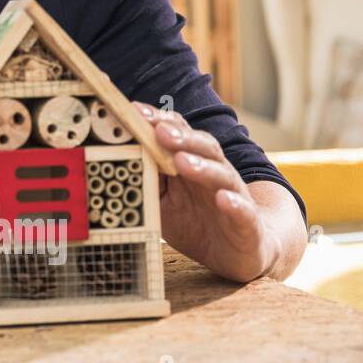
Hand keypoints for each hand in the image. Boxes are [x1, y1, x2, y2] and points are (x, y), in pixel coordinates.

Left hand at [134, 102, 280, 282]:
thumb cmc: (194, 221)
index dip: (159, 121)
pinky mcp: (247, 222)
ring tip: (183, 161)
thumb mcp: (161, 200)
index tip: (135, 110)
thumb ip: (145, 179)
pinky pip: (243, 210)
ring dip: (202, 166)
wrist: (239, 251)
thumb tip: (116, 158)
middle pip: (201, 147)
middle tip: (160, 130)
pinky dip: (234, 204)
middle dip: (180, 137)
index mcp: (192, 163)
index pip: (178, 134)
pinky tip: (223, 199)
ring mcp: (234, 195)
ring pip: (221, 174)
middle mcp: (214, 173)